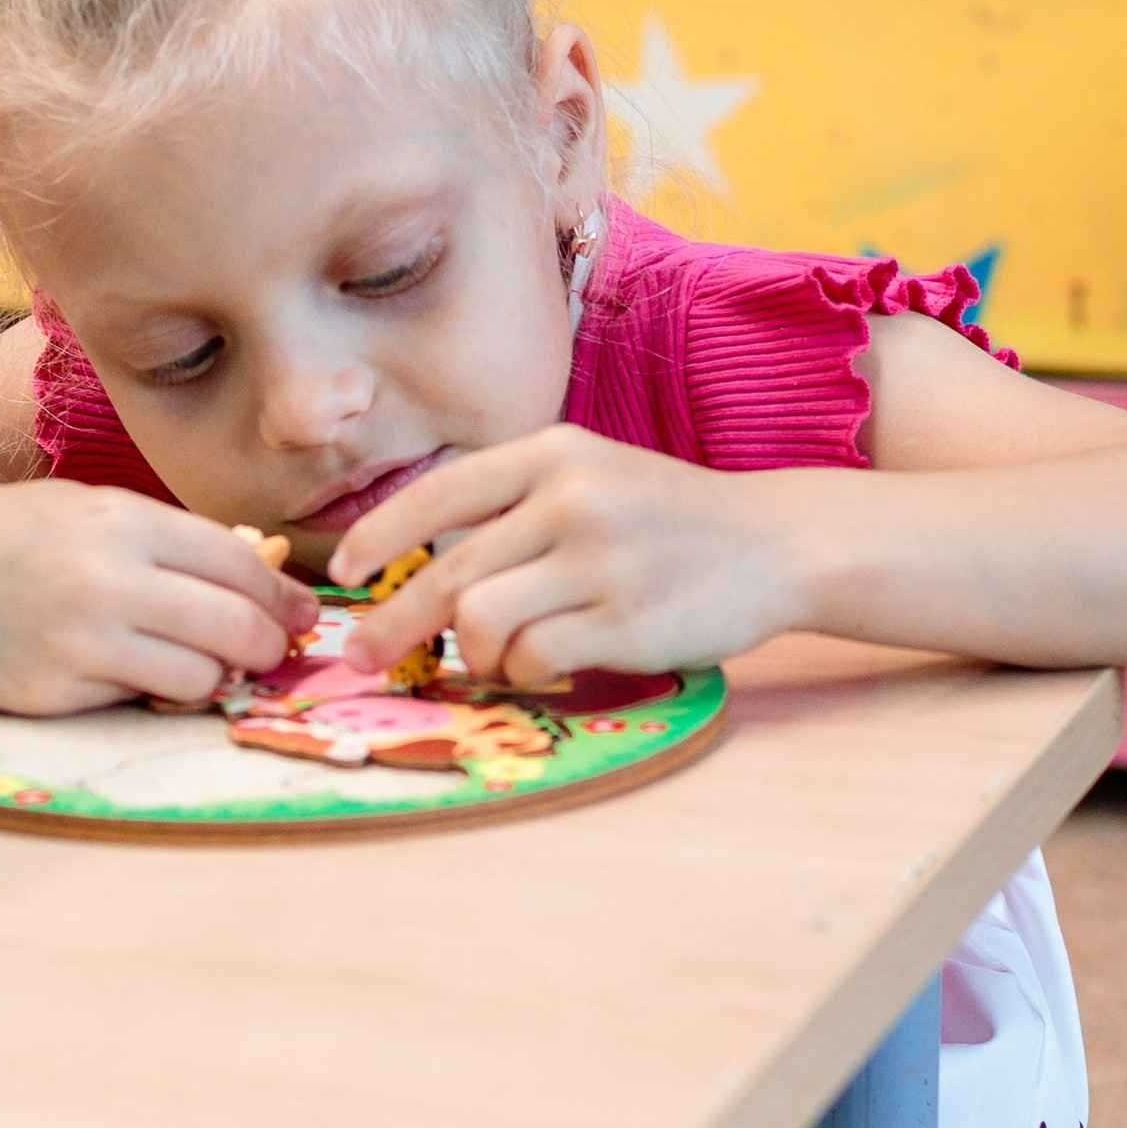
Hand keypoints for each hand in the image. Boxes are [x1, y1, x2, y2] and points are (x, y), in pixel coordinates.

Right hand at [0, 474, 316, 713]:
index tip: (298, 615)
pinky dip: (141, 692)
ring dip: (211, 678)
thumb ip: (175, 544)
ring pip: (196, 680)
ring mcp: (75, 643)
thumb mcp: (96, 510)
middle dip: (267, 647)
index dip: (281, 597)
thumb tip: (269, 588)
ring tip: (195, 664)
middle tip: (268, 653)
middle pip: (234, 629)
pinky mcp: (48, 694)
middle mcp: (105, 582)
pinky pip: (132, 704)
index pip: (240, 566)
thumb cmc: (15, 531)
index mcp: (124, 522)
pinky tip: (120, 671)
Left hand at [328, 429, 804, 685]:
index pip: (438, 494)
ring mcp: (600, 559)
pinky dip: (525, 674)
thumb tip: (418, 562)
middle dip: (392, 621)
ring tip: (497, 660)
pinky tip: (547, 667)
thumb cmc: (670, 520)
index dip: (379, 536)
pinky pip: (535, 659)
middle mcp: (571, 498)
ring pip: (482, 620)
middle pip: (445, 571)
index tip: (348, 571)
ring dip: (474, 654)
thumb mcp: (592, 477)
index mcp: (553, 453)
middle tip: (365, 653)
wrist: (778, 543)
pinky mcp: (627, 620)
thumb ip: (515, 506)